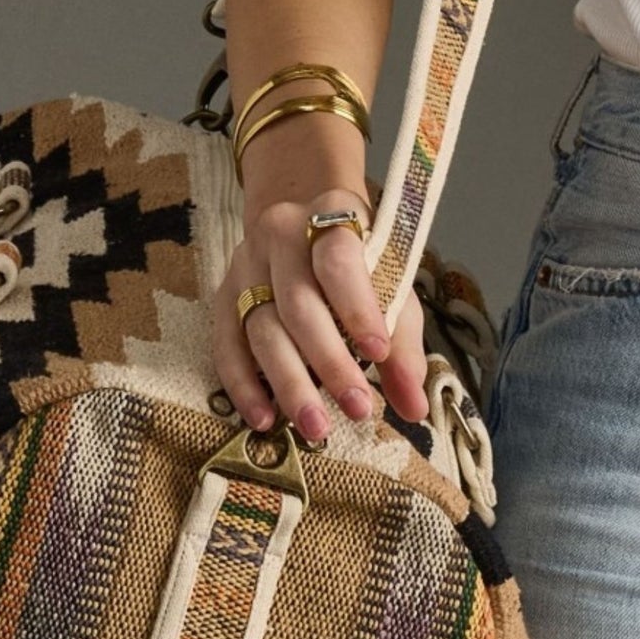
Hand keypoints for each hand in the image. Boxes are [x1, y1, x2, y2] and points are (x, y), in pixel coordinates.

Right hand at [212, 184, 429, 441]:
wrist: (301, 209)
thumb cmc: (356, 255)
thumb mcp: (389, 279)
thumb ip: (403, 343)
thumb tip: (415, 409)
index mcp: (331, 215)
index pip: (339, 262)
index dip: (357, 308)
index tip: (379, 354)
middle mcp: (281, 235)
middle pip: (298, 304)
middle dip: (329, 362)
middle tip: (356, 409)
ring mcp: (246, 265)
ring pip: (261, 328)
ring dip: (289, 384)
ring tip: (316, 428)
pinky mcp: (224, 295)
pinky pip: (226, 344)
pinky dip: (244, 385)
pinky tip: (263, 419)